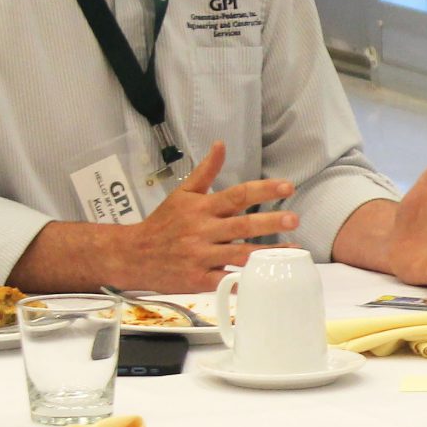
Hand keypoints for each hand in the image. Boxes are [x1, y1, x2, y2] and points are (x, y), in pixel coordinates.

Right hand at [119, 141, 297, 288]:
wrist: (132, 255)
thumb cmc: (162, 223)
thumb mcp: (182, 194)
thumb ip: (205, 171)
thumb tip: (221, 144)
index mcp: (201, 208)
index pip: (237, 195)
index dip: (263, 190)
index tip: (287, 186)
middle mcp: (202, 230)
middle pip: (242, 225)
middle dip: (270, 222)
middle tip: (294, 218)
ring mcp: (200, 256)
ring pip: (239, 254)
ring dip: (267, 253)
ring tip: (293, 250)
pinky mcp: (197, 279)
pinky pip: (225, 281)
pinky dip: (244, 282)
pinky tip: (265, 280)